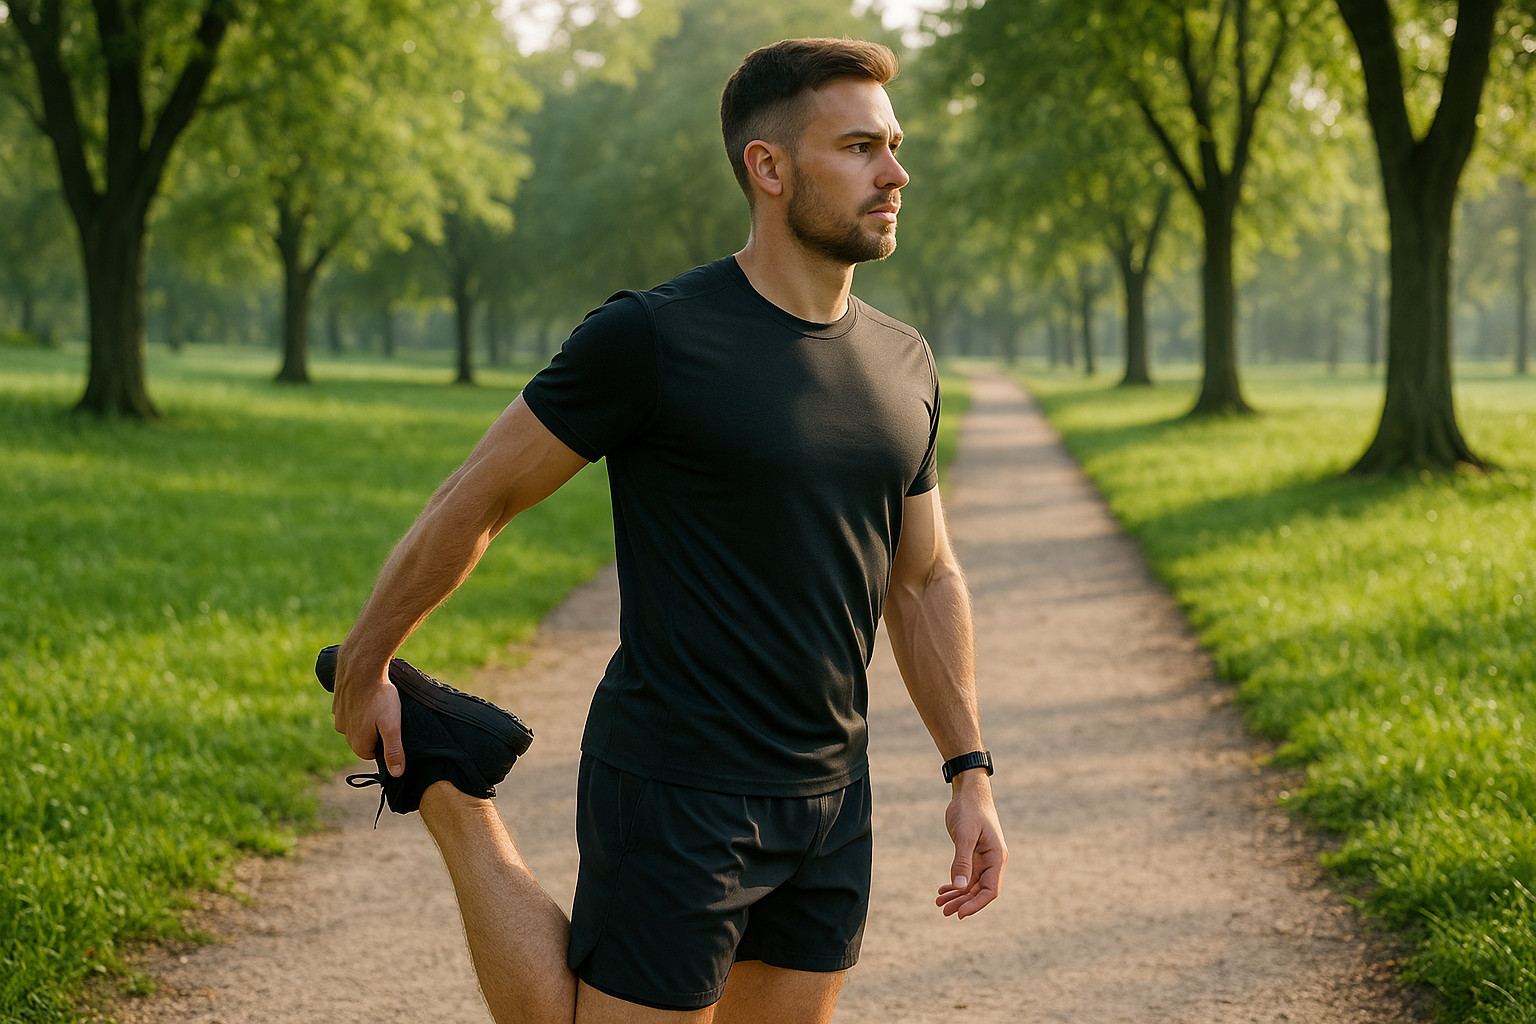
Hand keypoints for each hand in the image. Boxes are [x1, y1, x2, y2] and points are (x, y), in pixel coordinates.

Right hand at [330, 646, 404, 776]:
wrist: (361, 666)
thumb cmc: (380, 696)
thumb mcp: (392, 725)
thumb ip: (394, 750)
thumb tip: (396, 774)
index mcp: (357, 742)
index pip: (372, 754)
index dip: (384, 744)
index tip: (392, 729)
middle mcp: (344, 732)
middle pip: (363, 739)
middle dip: (374, 731)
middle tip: (387, 715)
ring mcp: (338, 716)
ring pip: (356, 724)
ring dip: (366, 717)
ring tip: (378, 704)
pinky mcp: (337, 702)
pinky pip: (350, 709)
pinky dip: (358, 705)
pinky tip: (367, 696)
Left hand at [936, 770, 1005, 918]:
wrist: (969, 791)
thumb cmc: (969, 809)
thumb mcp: (965, 835)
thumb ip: (963, 860)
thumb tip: (960, 887)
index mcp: (996, 857)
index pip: (990, 889)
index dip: (976, 904)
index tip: (960, 913)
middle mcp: (992, 860)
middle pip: (979, 890)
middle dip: (962, 902)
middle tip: (943, 911)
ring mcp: (983, 858)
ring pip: (971, 884)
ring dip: (957, 895)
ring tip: (939, 904)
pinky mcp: (972, 853)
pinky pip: (966, 875)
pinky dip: (955, 883)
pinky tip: (942, 890)